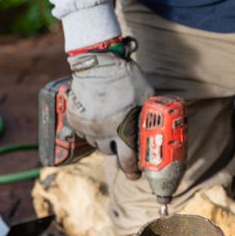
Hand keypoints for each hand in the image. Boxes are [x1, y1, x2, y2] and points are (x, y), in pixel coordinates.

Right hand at [66, 37, 153, 178]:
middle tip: (124, 143)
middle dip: (119, 150)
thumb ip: (149, 113)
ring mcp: (87, 127)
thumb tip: (159, 125)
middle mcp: (103, 132)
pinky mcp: (74, 119)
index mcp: (123, 128)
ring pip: (97, 143)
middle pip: (111, 153)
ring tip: (111, 125)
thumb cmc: (126, 77)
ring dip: (105, 139)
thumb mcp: (146, 94)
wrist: (98, 62)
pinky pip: (84, 133)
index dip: (133, 170)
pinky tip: (98, 117)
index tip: (136, 173)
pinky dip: (91, 130)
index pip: (128, 160)